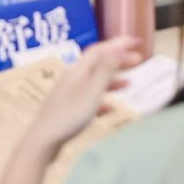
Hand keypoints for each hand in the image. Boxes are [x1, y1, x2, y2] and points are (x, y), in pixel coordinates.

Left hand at [21, 38, 146, 154]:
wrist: (44, 141)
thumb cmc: (70, 115)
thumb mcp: (92, 90)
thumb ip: (105, 69)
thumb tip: (117, 47)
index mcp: (78, 70)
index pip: (99, 50)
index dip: (118, 44)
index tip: (136, 42)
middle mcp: (72, 78)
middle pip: (98, 64)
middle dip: (118, 60)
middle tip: (139, 61)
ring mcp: (69, 94)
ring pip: (94, 82)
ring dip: (113, 80)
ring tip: (129, 84)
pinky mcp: (68, 110)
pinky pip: (89, 99)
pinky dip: (103, 100)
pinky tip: (111, 109)